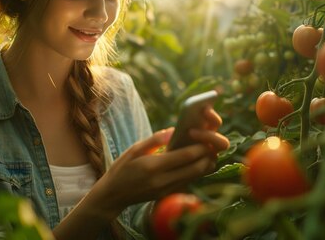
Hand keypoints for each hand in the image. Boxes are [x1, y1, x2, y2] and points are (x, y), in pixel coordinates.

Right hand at [90, 108, 228, 215]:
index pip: (184, 157)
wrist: (113, 195)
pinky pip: (188, 182)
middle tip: (211, 144)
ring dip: (204, 165)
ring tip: (206, 152)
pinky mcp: (168, 194)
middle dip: (207, 156)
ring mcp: (166, 190)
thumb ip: (154, 140)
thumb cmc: (122, 168)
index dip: (199, 147)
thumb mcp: (134, 149)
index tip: (207, 138)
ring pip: (195, 177)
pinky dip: (196, 171)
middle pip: (195, 169)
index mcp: (153, 166)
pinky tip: (196, 162)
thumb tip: (174, 130)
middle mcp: (162, 180)